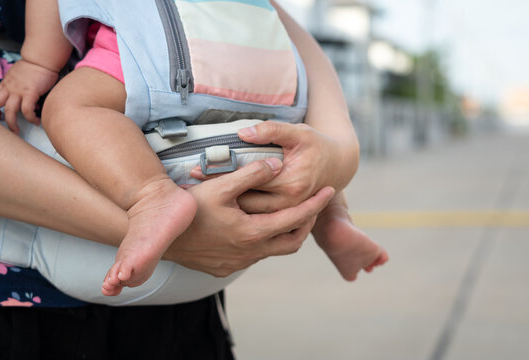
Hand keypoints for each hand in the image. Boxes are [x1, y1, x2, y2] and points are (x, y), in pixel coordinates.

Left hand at [0, 59, 58, 133]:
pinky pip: (27, 110)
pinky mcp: (30, 93)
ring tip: (16, 131)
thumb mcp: (21, 73)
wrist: (42, 58)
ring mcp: (19, 90)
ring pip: (9, 110)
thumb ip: (19, 83)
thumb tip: (26, 93)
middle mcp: (9, 87)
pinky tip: (36, 121)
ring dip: (11, 123)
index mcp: (7, 82)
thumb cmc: (36, 64)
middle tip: (1, 124)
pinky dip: (30, 118)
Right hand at [165, 158, 334, 276]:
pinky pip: (256, 256)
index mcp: (253, 232)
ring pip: (275, 250)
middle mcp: (250, 252)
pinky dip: (266, 241)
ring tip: (290, 214)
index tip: (330, 190)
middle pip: (293, 242)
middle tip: (313, 205)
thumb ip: (251, 173)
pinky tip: (258, 226)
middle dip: (307, 223)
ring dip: (286, 234)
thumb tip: (277, 164)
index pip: (296, 218)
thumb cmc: (188, 208)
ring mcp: (238, 263)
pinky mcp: (226, 268)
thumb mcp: (219, 185)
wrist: (160, 237)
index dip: (315, 204)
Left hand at [191, 121, 354, 213]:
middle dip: (218, 196)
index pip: (248, 181)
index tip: (196, 171)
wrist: (337, 166)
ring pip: (249, 214)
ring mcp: (287, 213)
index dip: (221, 176)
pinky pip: (257, 217)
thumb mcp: (298, 132)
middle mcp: (288, 203)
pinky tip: (220, 203)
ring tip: (200, 197)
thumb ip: (271, 131)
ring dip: (225, 207)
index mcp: (290, 184)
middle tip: (190, 188)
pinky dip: (238, 211)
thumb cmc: (317, 146)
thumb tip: (243, 133)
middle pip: (245, 203)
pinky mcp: (284, 216)